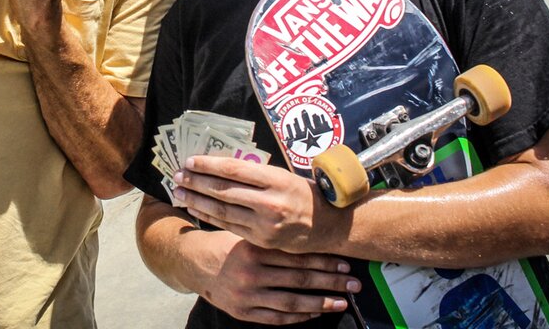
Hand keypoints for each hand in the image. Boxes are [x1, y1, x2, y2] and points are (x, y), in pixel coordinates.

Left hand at [173, 156, 344, 253]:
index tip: (190, 161)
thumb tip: (219, 166)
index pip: (234, 169)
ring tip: (180, 191)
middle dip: (196, 182)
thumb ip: (254, 173)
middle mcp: (269, 201)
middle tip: (177, 176)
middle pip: (223, 190)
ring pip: (222, 210)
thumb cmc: (301, 193)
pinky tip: (195, 208)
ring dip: (197, 200)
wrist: (325, 225)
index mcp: (275, 179)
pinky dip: (208, 216)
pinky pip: (228, 226)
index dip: (209, 165)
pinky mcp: (260, 239)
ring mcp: (264, 223)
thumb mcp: (282, 175)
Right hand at [188, 229, 358, 324]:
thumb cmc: (227, 242)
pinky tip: (315, 312)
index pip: (297, 257)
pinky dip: (298, 316)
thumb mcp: (247, 231)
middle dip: (330, 282)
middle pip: (299, 279)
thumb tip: (310, 232)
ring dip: (321, 302)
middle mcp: (252, 272)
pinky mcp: (244, 312)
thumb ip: (273, 235)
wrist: (194, 262)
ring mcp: (248, 295)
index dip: (323, 261)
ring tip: (342, 302)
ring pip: (292, 301)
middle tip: (354, 283)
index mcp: (255, 248)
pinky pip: (277, 317)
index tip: (345, 263)